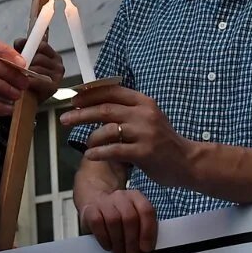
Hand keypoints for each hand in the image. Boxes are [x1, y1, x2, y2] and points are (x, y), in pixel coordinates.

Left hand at [14, 37, 64, 101]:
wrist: (27, 102)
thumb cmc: (26, 80)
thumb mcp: (24, 60)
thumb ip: (23, 49)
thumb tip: (19, 42)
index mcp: (52, 56)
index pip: (42, 45)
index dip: (29, 46)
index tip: (19, 48)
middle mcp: (58, 65)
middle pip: (39, 57)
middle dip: (25, 62)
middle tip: (16, 66)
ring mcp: (57, 76)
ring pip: (37, 69)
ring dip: (26, 72)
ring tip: (18, 76)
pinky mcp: (54, 87)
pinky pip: (38, 81)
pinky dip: (29, 82)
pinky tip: (23, 83)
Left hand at [59, 86, 194, 187]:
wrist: (187, 161)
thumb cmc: (163, 141)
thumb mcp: (147, 118)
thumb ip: (126, 110)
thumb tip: (96, 104)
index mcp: (143, 102)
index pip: (111, 91)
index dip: (89, 94)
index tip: (74, 99)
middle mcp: (144, 114)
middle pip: (104, 109)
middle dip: (80, 113)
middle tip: (64, 119)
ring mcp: (144, 133)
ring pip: (107, 130)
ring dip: (91, 138)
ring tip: (86, 144)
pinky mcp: (144, 152)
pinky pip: (114, 150)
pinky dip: (98, 153)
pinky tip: (90, 155)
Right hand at [79, 189, 156, 252]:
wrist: (95, 200)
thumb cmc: (119, 214)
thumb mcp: (134, 217)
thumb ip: (142, 229)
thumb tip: (145, 249)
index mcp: (136, 197)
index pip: (146, 211)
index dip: (148, 231)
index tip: (146, 248)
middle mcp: (121, 196)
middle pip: (130, 218)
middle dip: (132, 241)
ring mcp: (104, 201)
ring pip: (114, 220)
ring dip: (119, 242)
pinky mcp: (90, 209)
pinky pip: (97, 223)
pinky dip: (104, 238)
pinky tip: (108, 246)